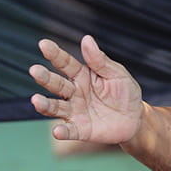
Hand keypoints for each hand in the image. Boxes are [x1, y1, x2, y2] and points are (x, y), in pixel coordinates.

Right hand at [29, 35, 143, 143]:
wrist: (135, 119)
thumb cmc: (125, 92)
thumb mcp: (117, 74)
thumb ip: (100, 61)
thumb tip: (87, 39)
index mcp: (82, 75)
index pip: (65, 63)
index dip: (54, 54)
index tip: (43, 44)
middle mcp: (73, 93)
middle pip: (57, 84)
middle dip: (45, 78)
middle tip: (35, 70)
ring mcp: (75, 111)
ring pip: (56, 107)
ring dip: (45, 104)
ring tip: (36, 100)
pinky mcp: (81, 129)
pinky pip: (70, 131)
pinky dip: (63, 131)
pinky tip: (57, 131)